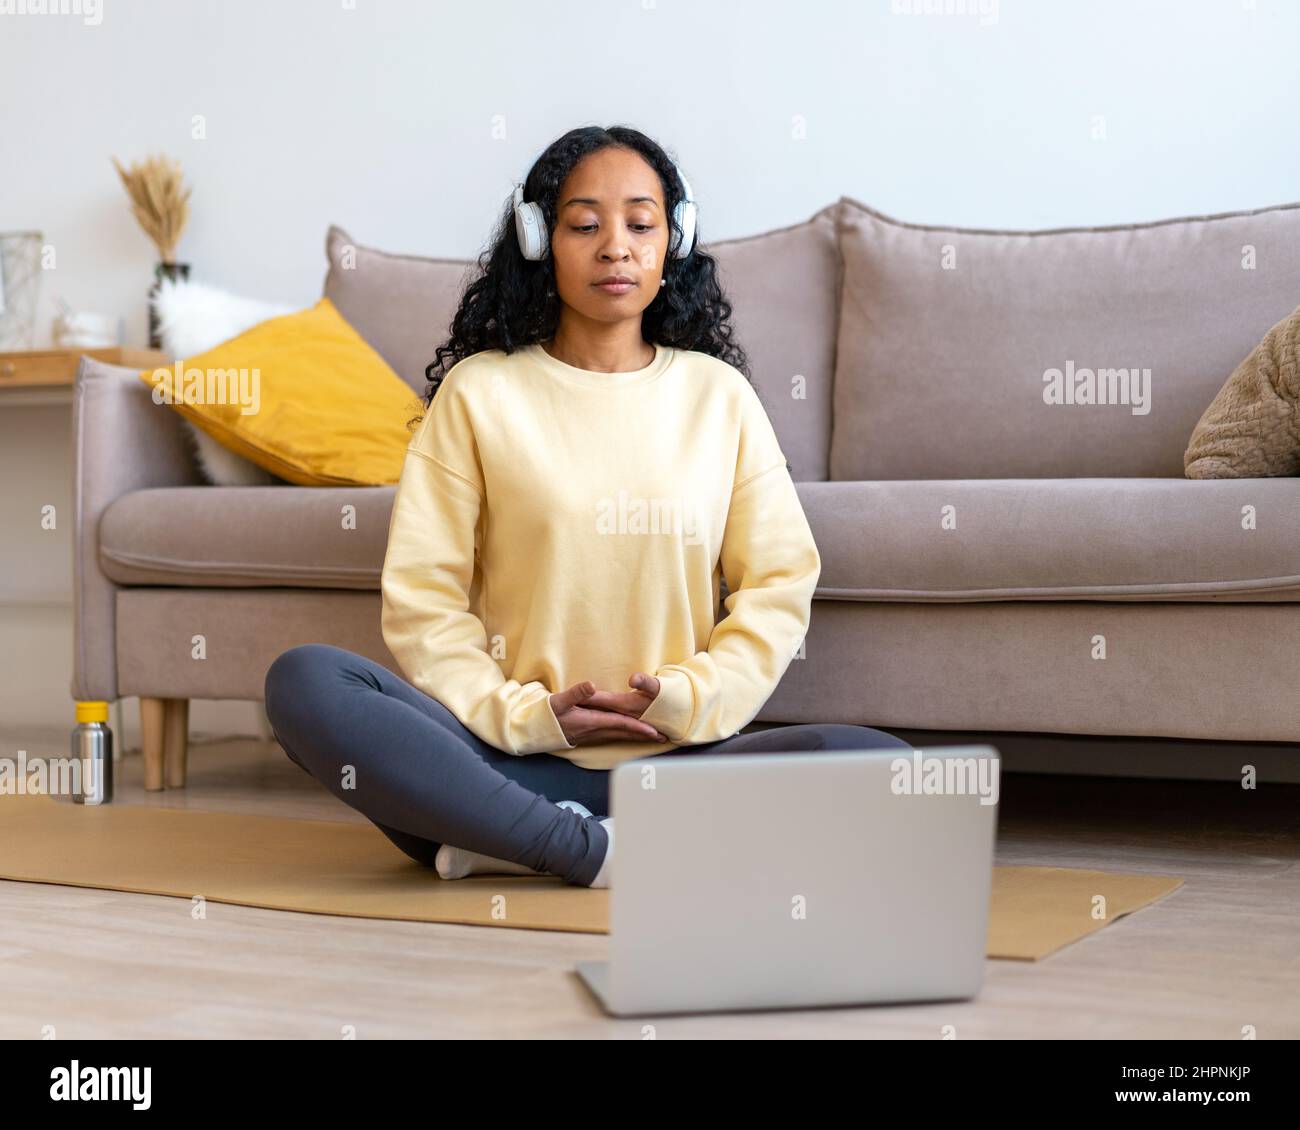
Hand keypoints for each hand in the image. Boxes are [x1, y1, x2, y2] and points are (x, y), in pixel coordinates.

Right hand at [549, 676, 666, 746]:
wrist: (535, 730)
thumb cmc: (546, 715)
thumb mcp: (559, 702)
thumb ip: (575, 693)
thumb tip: (591, 686)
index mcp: (591, 722)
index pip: (619, 724)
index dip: (637, 727)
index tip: (653, 731)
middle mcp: (594, 731)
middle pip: (624, 733)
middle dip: (643, 735)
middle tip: (663, 738)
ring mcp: (592, 734)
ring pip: (619, 735)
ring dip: (636, 736)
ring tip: (653, 737)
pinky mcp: (589, 735)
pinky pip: (613, 735)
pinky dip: (625, 735)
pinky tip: (629, 734)